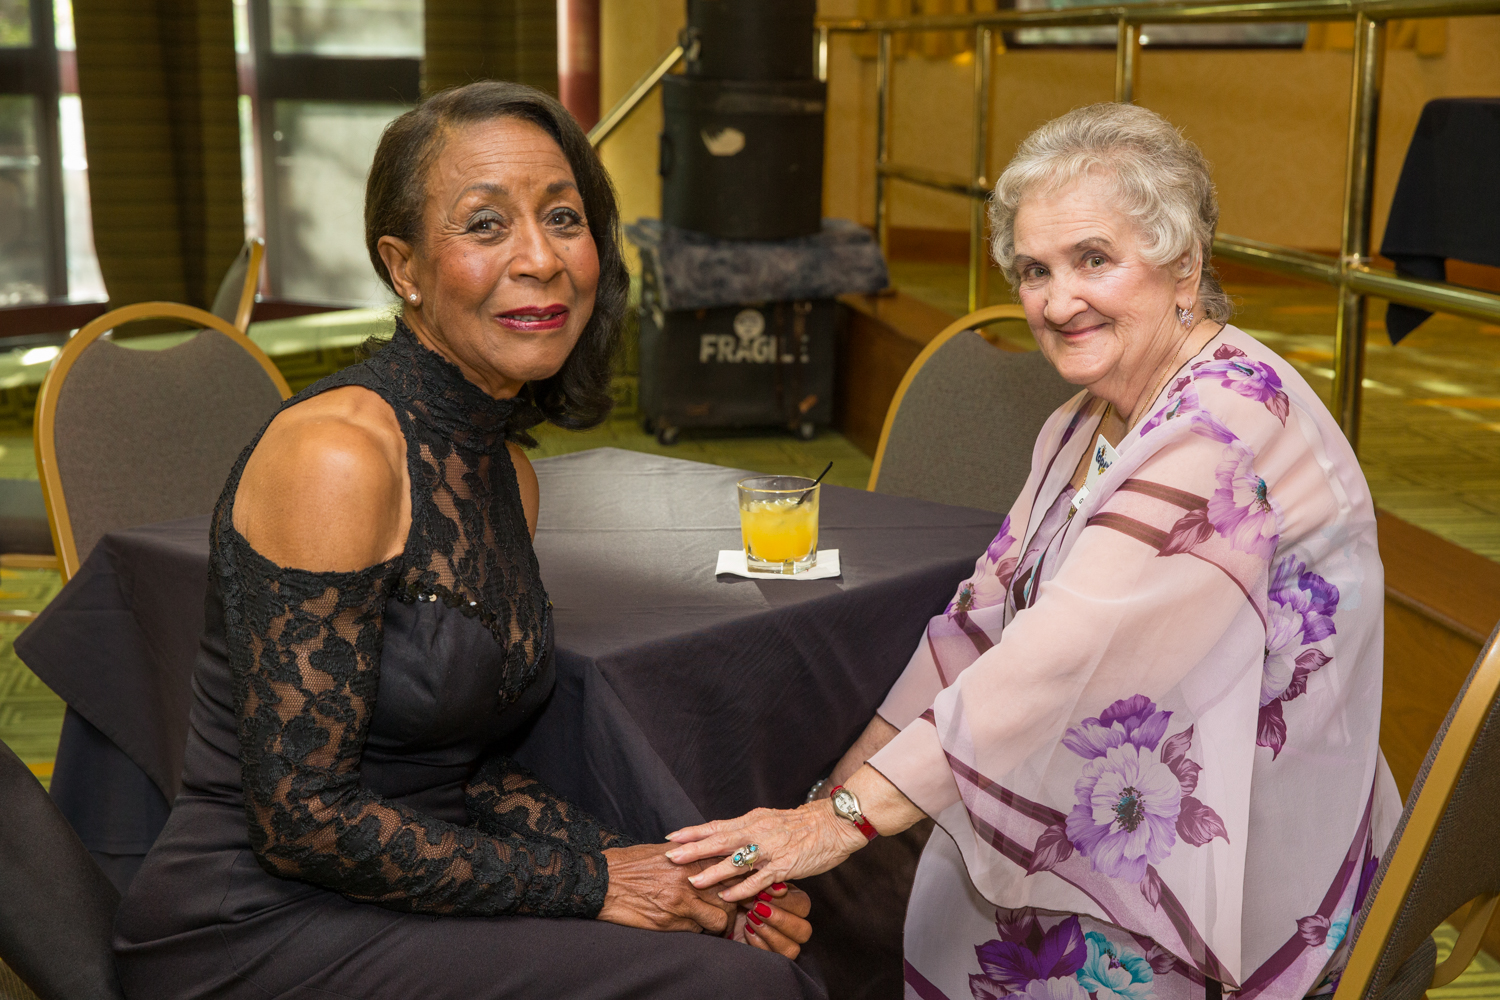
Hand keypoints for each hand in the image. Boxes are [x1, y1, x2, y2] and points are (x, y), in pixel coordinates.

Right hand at [597, 843, 738, 933]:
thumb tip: (712, 858)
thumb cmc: (632, 863)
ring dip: (719, 924)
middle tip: (729, 910)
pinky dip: (698, 930)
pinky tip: (692, 925)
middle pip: (731, 897)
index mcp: (692, 857)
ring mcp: (681, 902)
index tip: (739, 887)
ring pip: (719, 919)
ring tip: (713, 923)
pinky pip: (696, 931)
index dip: (739, 881)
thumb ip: (691, 855)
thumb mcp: (665, 851)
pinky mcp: (669, 922)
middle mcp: (690, 879)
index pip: (731, 870)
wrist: (603, 880)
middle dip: (733, 906)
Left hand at [663, 801, 867, 903]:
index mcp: (753, 820)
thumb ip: (748, 830)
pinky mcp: (784, 866)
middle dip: (693, 849)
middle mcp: (758, 832)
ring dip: (713, 872)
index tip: (671, 836)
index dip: (693, 831)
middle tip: (670, 856)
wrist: (834, 824)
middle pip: (720, 840)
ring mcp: (771, 849)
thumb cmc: (801, 824)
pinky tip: (727, 897)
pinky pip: (759, 879)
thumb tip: (723, 838)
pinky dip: (741, 889)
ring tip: (693, 881)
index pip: (717, 825)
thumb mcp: (769, 820)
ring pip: (736, 861)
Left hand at [731, 882, 812, 959]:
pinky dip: (758, 943)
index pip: (803, 905)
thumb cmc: (739, 894)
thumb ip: (765, 884)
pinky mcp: (770, 957)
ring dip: (769, 933)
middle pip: (804, 930)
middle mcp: (795, 925)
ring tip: (749, 919)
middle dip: (780, 920)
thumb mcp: (750, 884)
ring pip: (791, 949)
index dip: (785, 901)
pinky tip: (747, 929)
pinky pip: (773, 958)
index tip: (762, 894)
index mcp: (795, 903)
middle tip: (757, 908)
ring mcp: (785, 944)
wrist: (724, 912)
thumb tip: (779, 888)